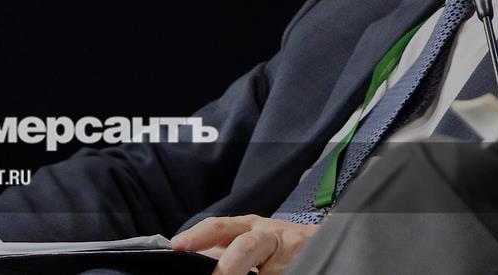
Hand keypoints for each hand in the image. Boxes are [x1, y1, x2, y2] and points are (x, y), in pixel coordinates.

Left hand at [171, 215, 315, 274]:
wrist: (321, 243)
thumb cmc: (276, 246)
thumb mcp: (249, 241)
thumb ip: (225, 250)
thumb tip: (192, 259)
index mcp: (247, 226)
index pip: (218, 226)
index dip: (197, 235)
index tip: (176, 246)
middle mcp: (266, 234)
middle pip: (244, 246)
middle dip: (229, 268)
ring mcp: (287, 248)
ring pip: (267, 270)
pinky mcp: (304, 261)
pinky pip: (283, 274)